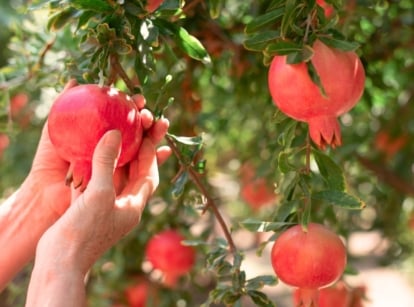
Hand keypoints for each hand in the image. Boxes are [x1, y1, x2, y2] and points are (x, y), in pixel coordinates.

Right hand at [35, 117, 169, 274]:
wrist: (60, 262)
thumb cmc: (84, 231)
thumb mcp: (99, 193)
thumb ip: (106, 162)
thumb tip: (115, 133)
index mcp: (133, 206)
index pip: (148, 175)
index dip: (150, 155)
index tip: (146, 135)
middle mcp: (123, 206)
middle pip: (134, 174)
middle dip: (136, 153)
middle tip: (136, 132)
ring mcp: (106, 208)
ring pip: (115, 177)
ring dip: (116, 158)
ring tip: (116, 136)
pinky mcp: (89, 208)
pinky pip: (97, 182)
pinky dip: (97, 167)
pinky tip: (91, 153)